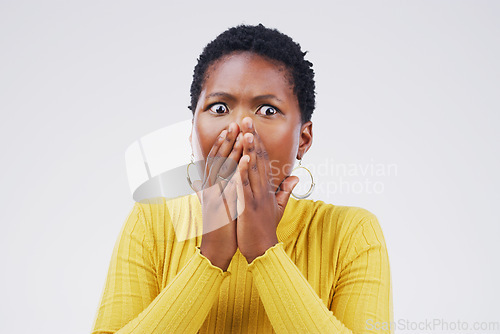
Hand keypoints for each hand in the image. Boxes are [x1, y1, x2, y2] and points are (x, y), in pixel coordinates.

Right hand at [192, 123, 242, 270]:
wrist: (216, 249)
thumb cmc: (218, 227)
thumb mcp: (210, 206)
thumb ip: (203, 191)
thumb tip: (194, 181)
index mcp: (211, 187)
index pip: (216, 160)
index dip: (222, 144)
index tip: (230, 128)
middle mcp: (211, 189)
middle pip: (218, 160)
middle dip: (227, 141)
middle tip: (235, 123)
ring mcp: (215, 197)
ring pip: (223, 169)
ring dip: (231, 151)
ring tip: (239, 134)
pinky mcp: (221, 206)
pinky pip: (230, 186)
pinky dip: (236, 172)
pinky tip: (243, 160)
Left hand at [235, 118, 298, 262]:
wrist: (263, 251)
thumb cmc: (265, 229)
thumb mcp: (277, 207)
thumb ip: (286, 190)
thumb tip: (296, 176)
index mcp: (266, 188)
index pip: (263, 161)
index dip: (257, 143)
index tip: (251, 127)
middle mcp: (263, 190)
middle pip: (258, 160)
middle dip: (253, 139)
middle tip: (247, 119)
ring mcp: (256, 198)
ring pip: (253, 170)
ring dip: (249, 151)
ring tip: (246, 133)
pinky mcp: (248, 208)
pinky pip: (245, 188)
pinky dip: (243, 174)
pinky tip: (241, 160)